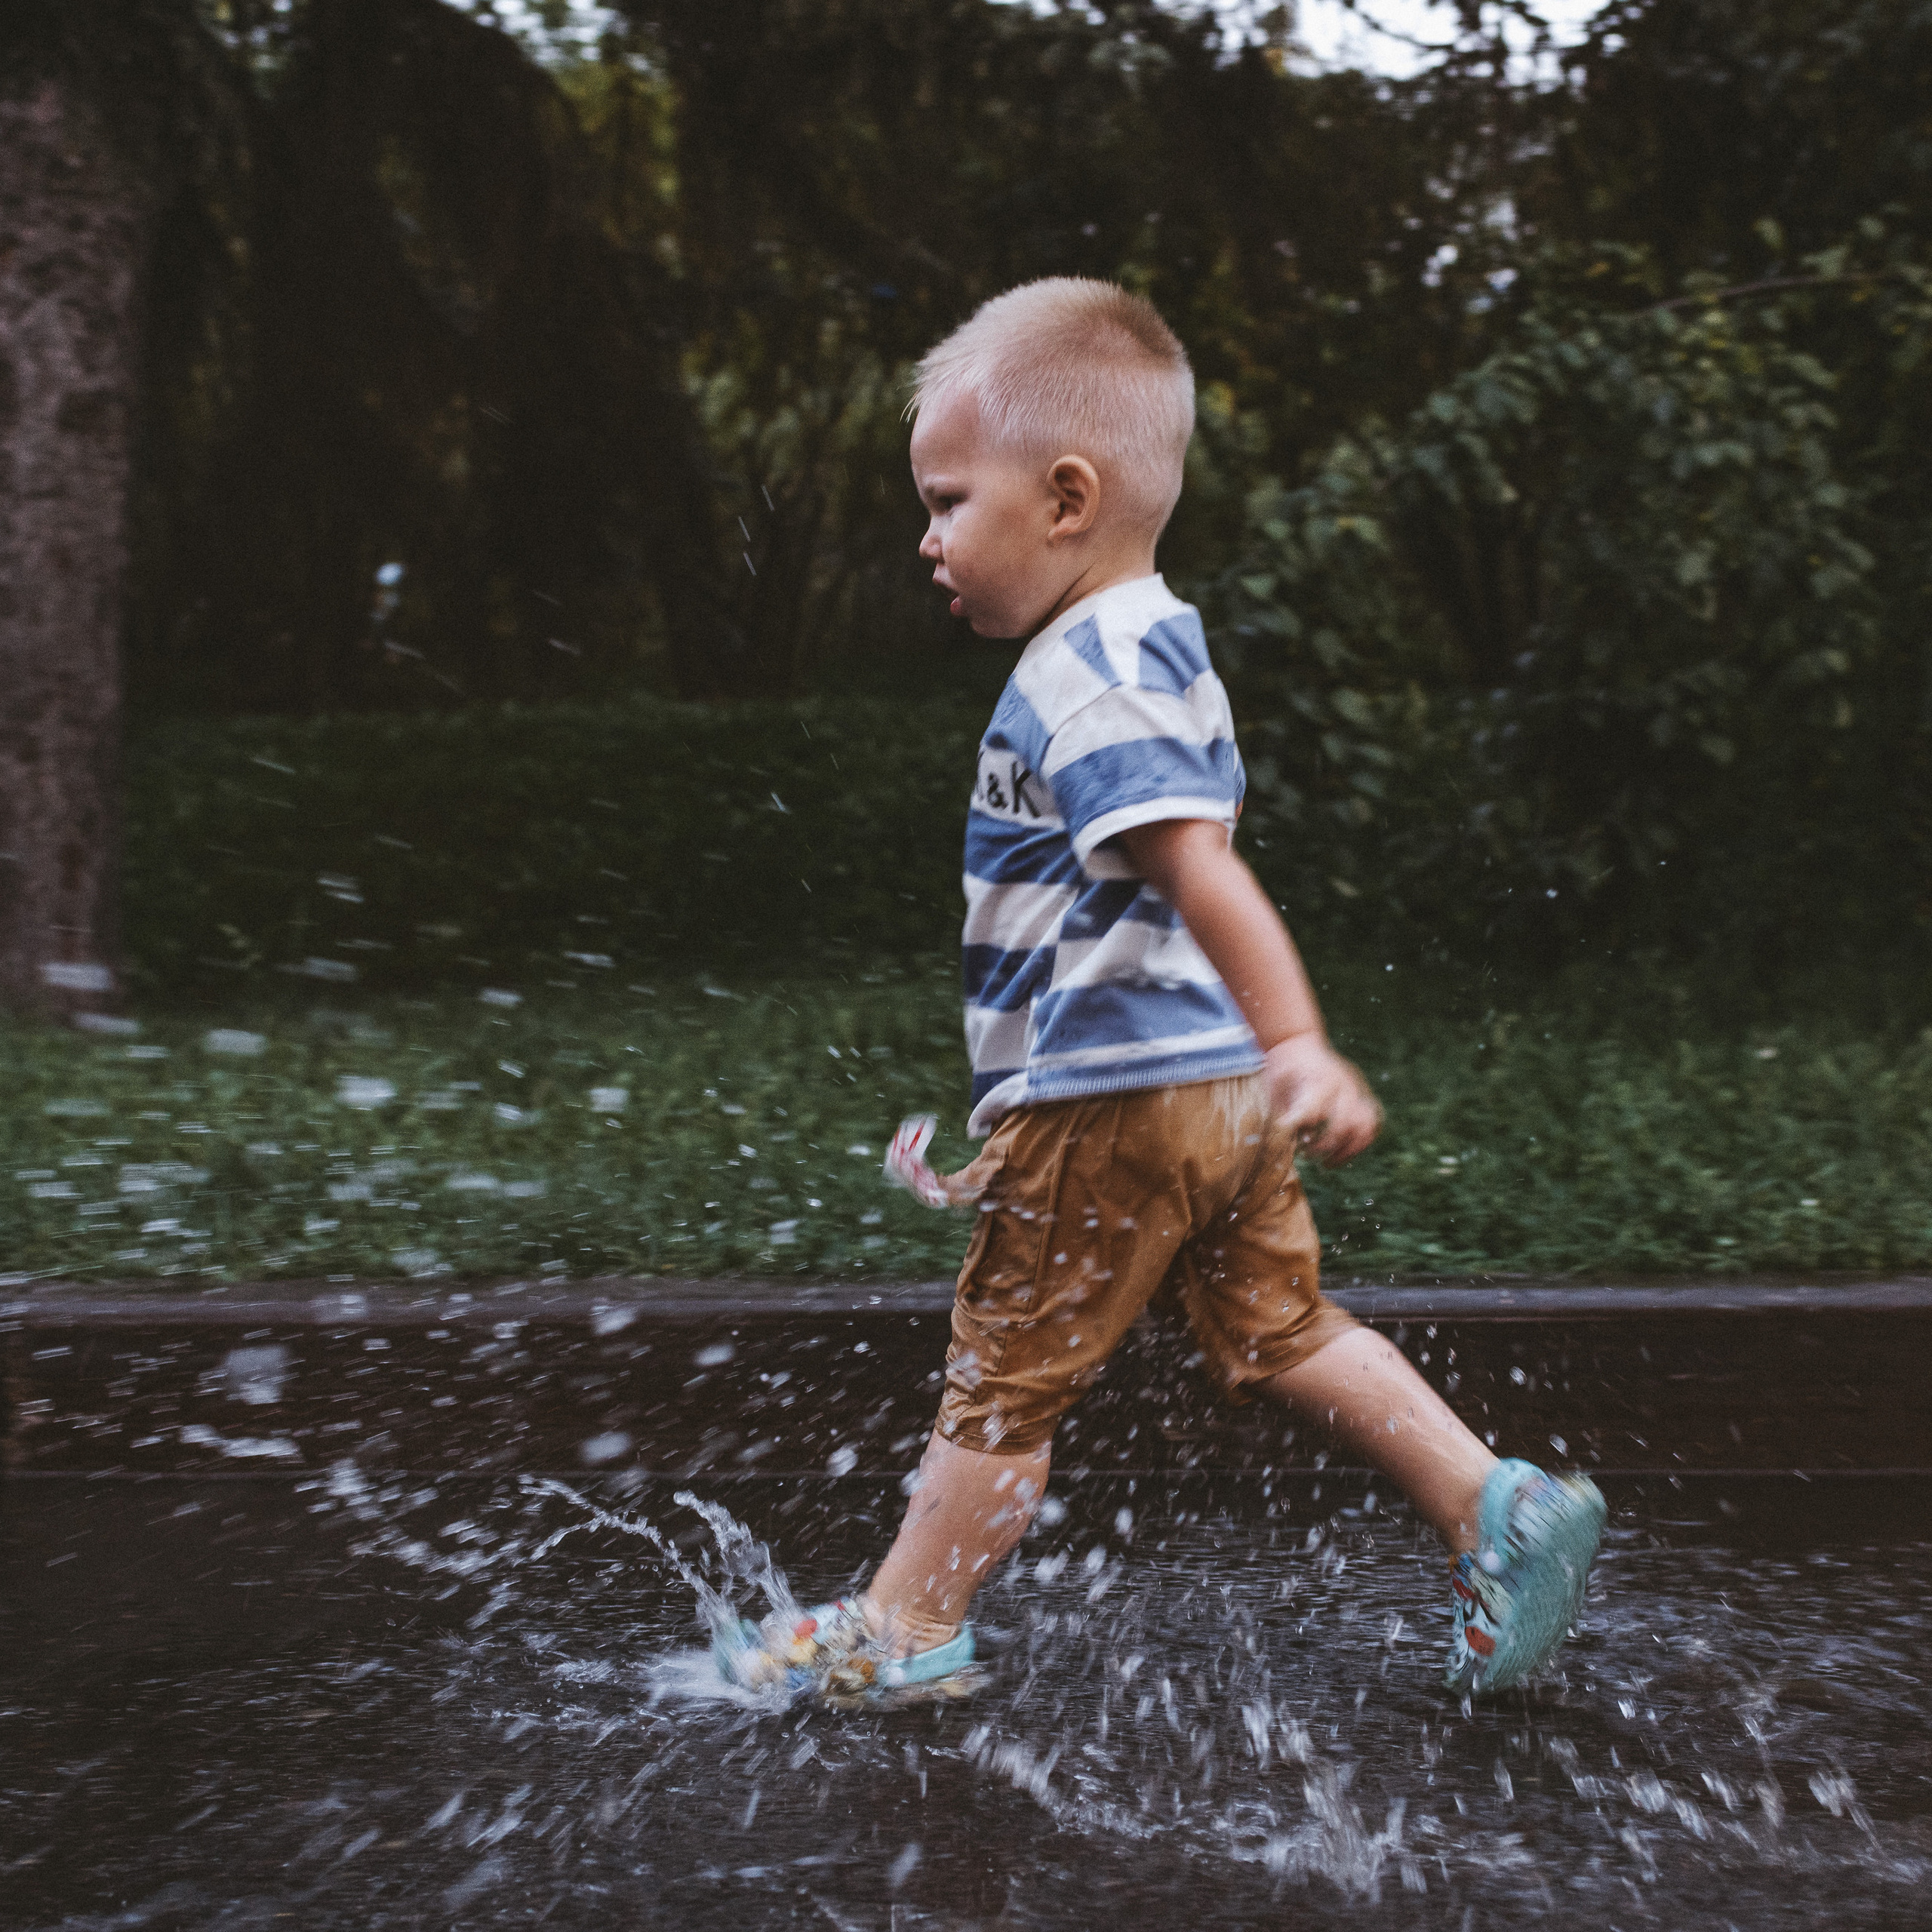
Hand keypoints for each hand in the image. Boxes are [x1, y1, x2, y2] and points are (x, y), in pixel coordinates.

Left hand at [1262, 1033, 1381, 1164]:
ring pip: (1364, 1126)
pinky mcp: (1363, 1093)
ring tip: (1327, 1163)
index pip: (1312, 1112)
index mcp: (1316, 1080)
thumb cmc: (1283, 1070)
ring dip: (1346, 1150)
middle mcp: (1342, 1083)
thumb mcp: (1274, 1089)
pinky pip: (1372, 1122)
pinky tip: (1341, 1153)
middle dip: (1324, 1147)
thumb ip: (1282, 1116)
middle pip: (1343, 1124)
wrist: (1298, 1042)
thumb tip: (1283, 1146)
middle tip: (1306, 1155)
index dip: (1301, 1132)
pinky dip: (1359, 1142)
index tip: (1290, 1142)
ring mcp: (1356, 1088)